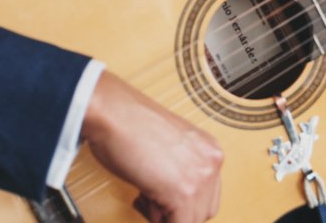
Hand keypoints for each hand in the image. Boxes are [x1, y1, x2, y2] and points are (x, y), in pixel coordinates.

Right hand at [81, 73, 222, 222]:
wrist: (113, 113)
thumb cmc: (130, 126)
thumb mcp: (170, 148)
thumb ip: (182, 170)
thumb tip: (176, 199)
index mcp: (210, 149)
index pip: (209, 195)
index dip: (183, 202)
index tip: (163, 197)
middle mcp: (212, 161)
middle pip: (204, 210)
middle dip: (177, 212)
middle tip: (151, 197)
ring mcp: (201, 177)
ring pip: (192, 220)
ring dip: (165, 216)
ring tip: (145, 194)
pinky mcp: (183, 192)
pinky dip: (157, 219)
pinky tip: (142, 196)